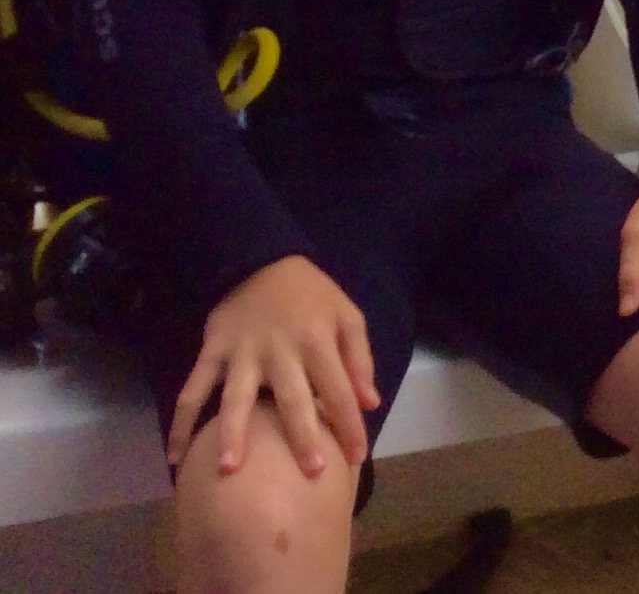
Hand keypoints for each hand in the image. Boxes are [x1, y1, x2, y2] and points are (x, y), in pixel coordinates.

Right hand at [169, 255, 377, 479]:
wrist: (260, 260)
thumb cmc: (312, 296)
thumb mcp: (347, 315)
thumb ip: (359, 359)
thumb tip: (369, 403)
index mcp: (318, 341)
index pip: (339, 390)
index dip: (350, 425)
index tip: (357, 459)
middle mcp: (280, 350)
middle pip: (294, 399)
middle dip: (303, 437)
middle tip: (311, 473)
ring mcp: (242, 354)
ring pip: (237, 398)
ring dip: (233, 433)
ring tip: (228, 470)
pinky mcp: (212, 352)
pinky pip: (193, 390)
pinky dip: (180, 422)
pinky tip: (175, 457)